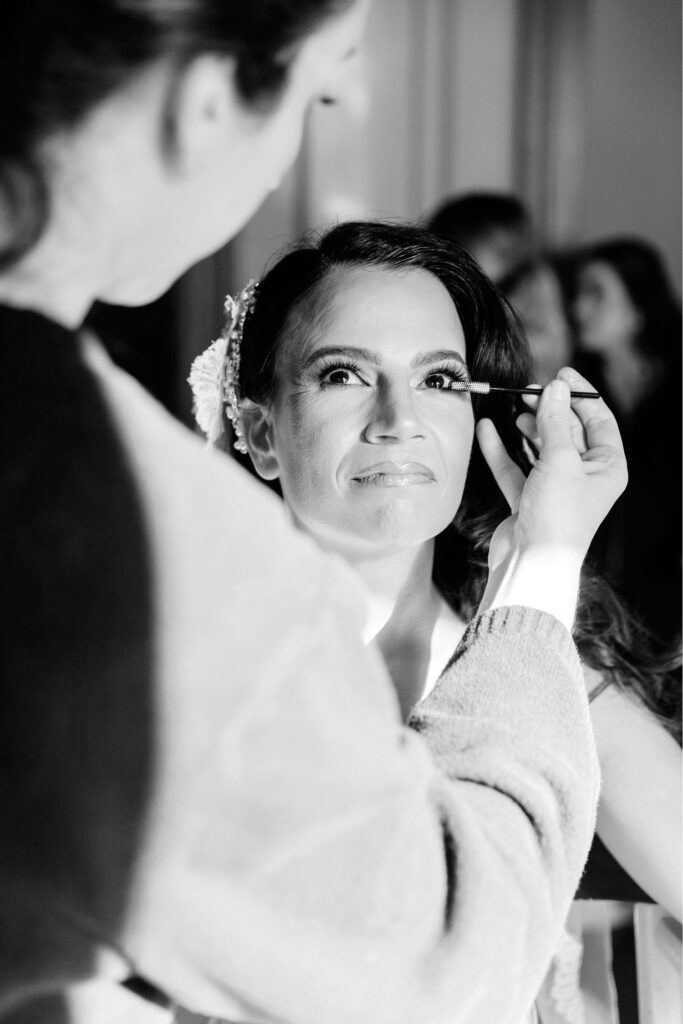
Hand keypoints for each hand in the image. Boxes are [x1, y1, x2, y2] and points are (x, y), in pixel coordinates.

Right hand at [476, 367, 626, 558]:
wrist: (532, 563)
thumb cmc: (557, 516)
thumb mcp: (559, 460)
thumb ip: (555, 421)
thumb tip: (554, 389)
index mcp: (607, 468)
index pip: (599, 421)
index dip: (580, 396)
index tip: (559, 376)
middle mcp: (584, 477)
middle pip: (569, 431)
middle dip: (549, 409)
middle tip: (528, 390)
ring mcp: (555, 488)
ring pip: (542, 448)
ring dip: (528, 427)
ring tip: (514, 406)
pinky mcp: (528, 499)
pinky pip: (515, 467)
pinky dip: (502, 449)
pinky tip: (488, 429)